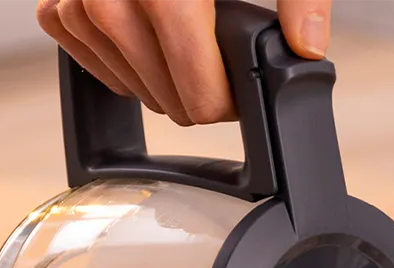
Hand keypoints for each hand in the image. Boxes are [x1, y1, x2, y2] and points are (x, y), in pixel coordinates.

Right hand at [36, 0, 332, 124]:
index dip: (225, 101)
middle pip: (163, 96)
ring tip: (185, 56)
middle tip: (217, 71)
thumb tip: (307, 48)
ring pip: (126, 83)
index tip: (238, 89)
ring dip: (158, 82)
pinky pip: (87, 56)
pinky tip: (144, 41)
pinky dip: (116, 59)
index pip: (196, 92)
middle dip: (195, 92)